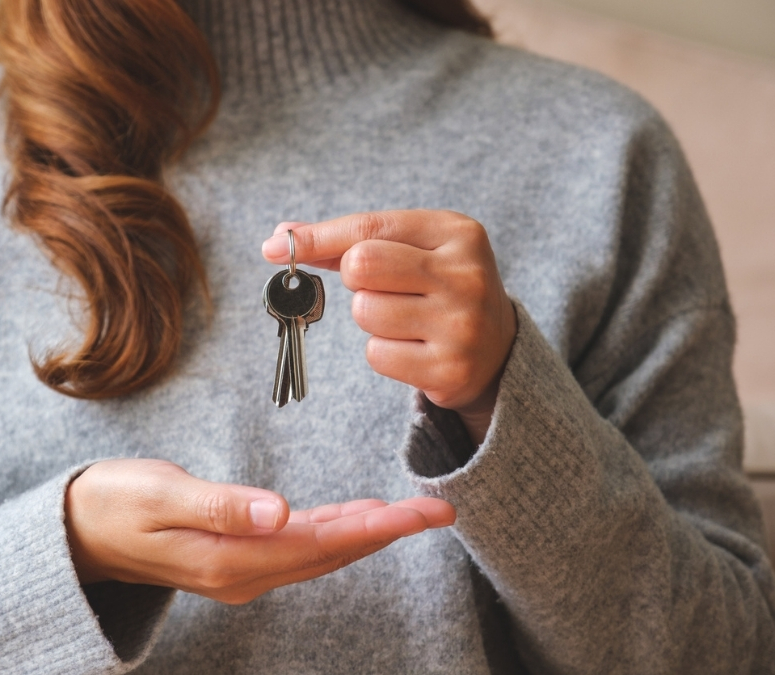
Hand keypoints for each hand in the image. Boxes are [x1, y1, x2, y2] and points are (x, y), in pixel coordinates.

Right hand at [65, 459, 454, 604]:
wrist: (78, 532)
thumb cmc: (115, 503)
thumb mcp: (162, 495)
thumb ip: (222, 506)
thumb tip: (280, 512)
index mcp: (231, 560)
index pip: (319, 543)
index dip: (373, 528)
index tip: (418, 512)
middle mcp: (244, 575)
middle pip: (330, 553)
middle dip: (387, 532)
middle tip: (438, 510)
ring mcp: (241, 572)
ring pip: (319, 554)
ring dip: (367, 533)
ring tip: (412, 514)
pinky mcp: (237, 561)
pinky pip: (299, 551)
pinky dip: (334, 534)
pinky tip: (353, 520)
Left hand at [262, 210, 516, 442]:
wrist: (498, 350)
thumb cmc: (439, 288)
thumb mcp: (412, 249)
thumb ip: (350, 241)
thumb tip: (280, 239)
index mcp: (457, 232)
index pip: (370, 229)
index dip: (318, 237)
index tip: (277, 246)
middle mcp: (465, 275)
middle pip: (361, 267)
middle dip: (355, 280)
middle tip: (380, 288)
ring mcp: (461, 325)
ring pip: (365, 313)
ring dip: (370, 318)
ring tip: (405, 319)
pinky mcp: (449, 369)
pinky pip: (377, 354)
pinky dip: (383, 351)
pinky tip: (413, 348)